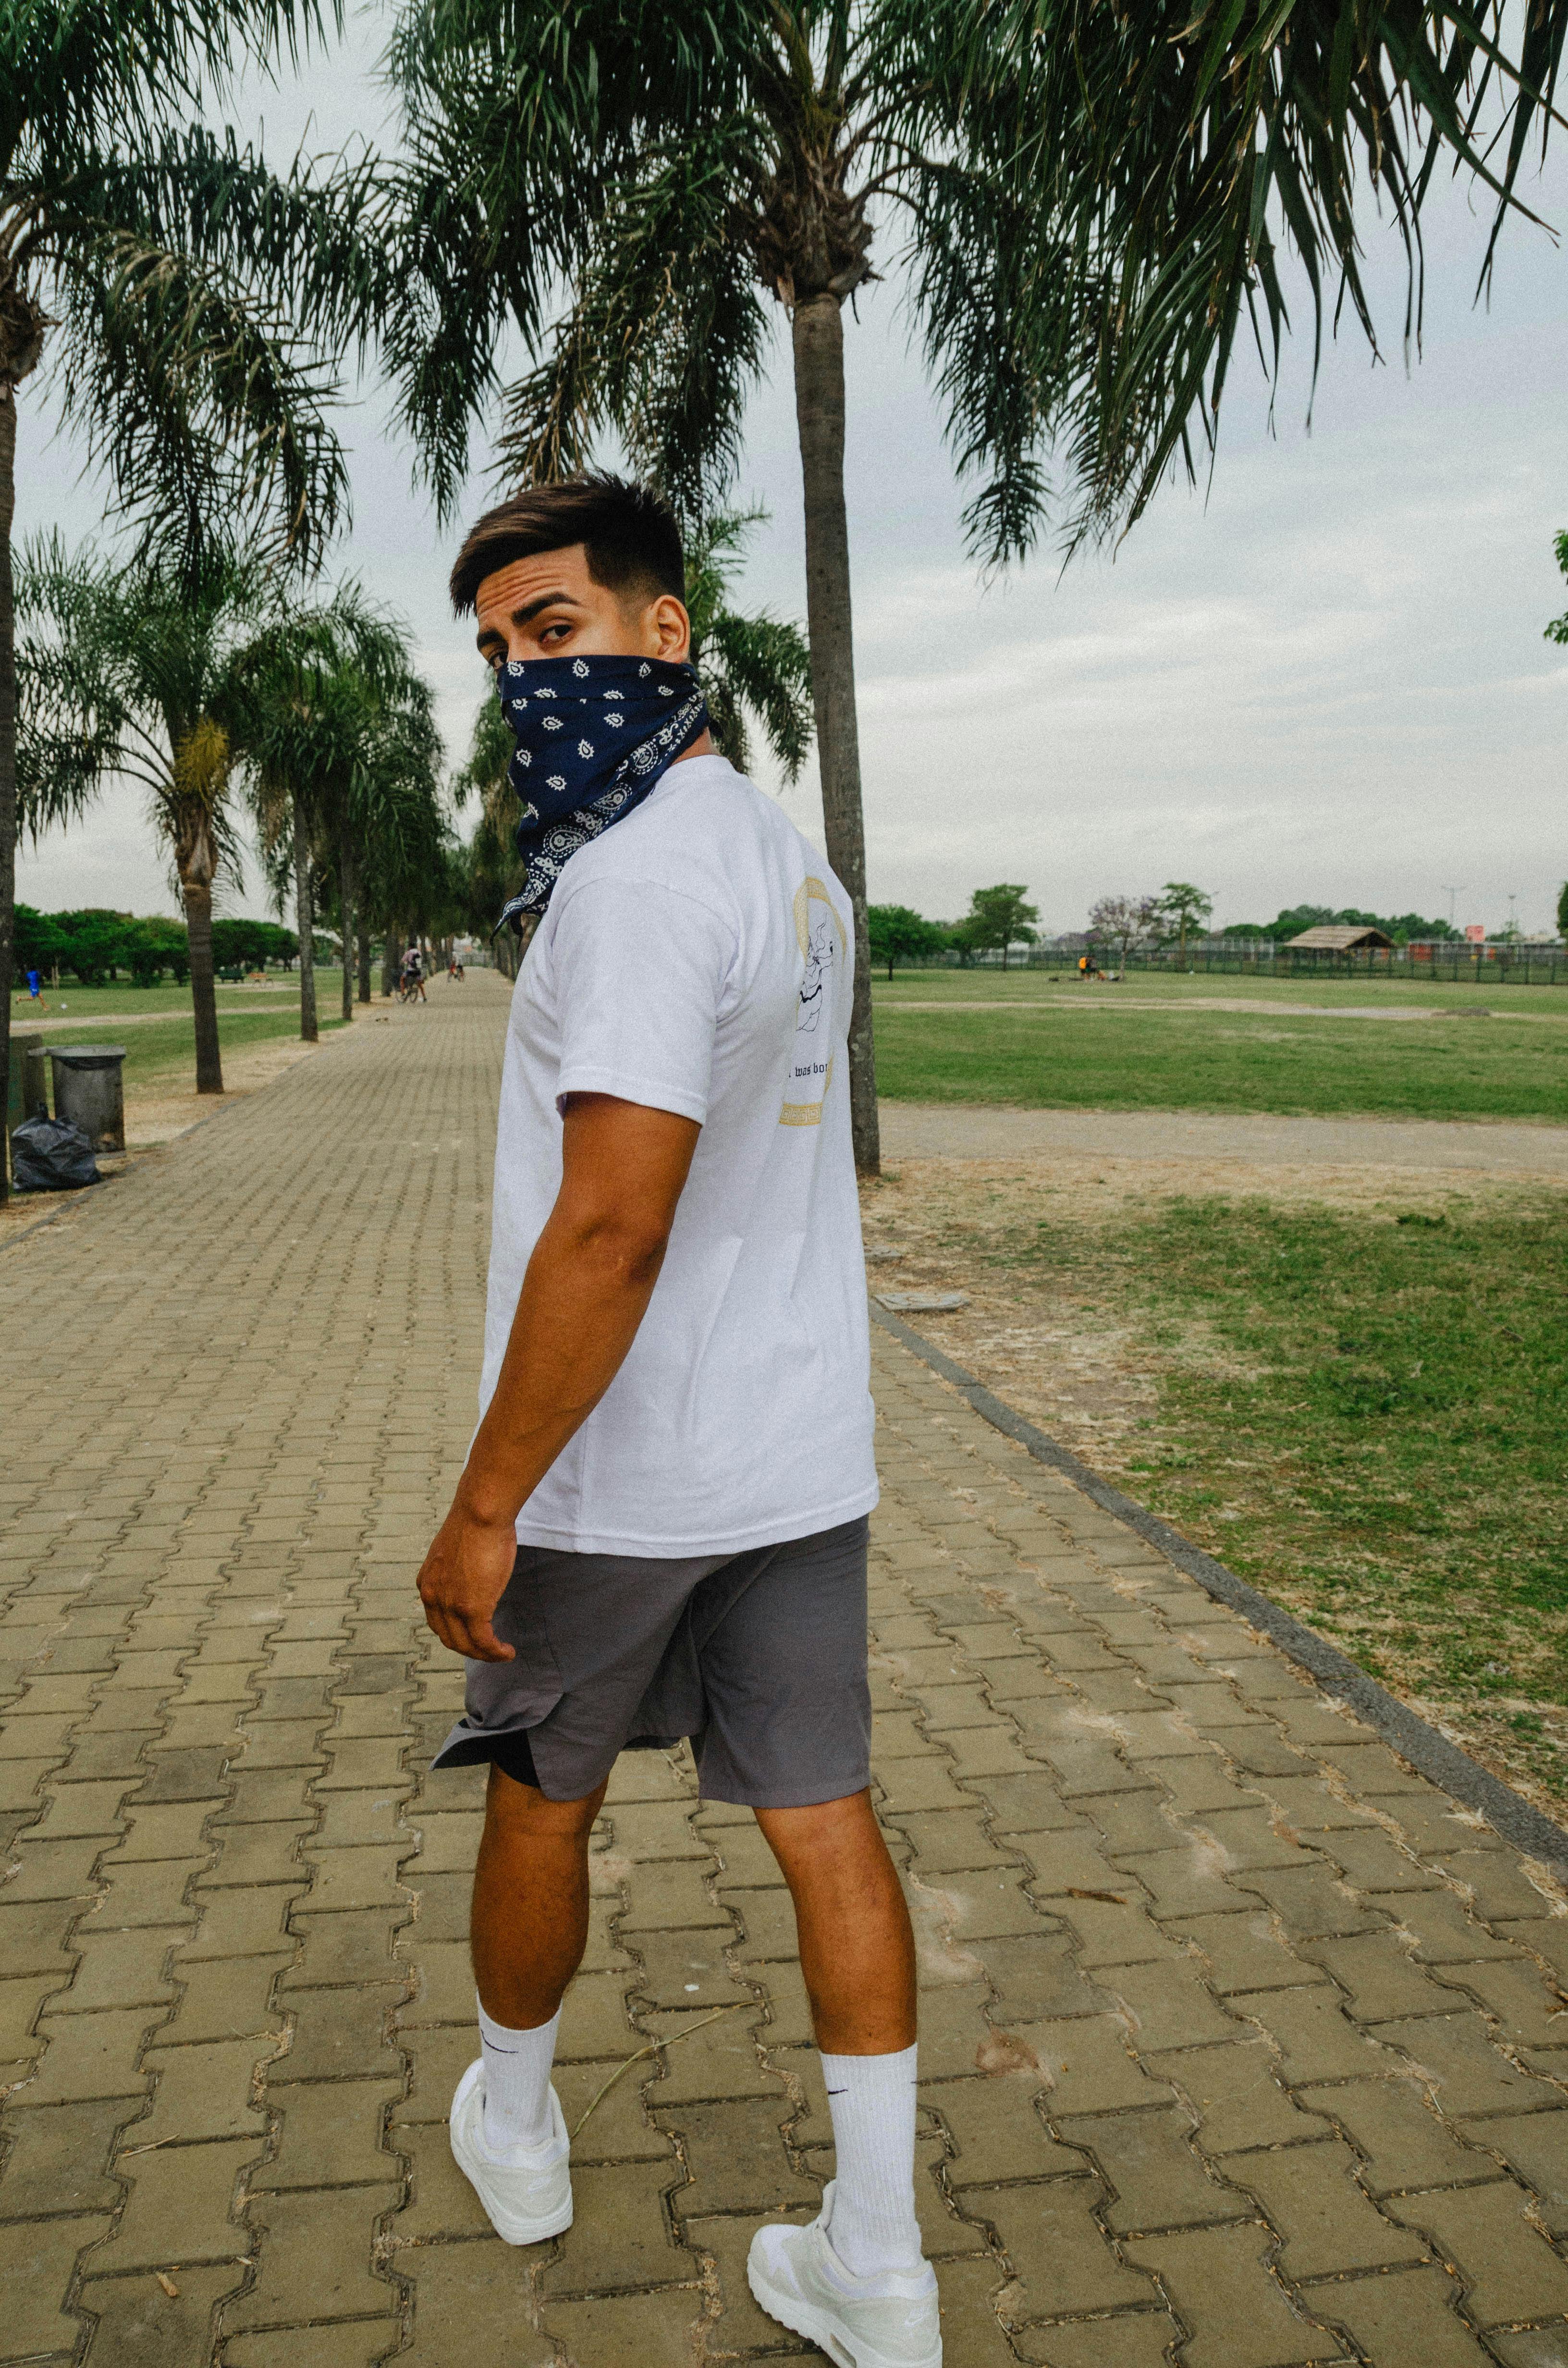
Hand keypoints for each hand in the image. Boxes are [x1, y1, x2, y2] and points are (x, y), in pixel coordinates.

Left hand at [417, 1499, 518, 1661]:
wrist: (481, 1513)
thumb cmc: (476, 1522)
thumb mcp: (457, 1551)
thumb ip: (458, 1569)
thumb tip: (473, 1575)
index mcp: (427, 1583)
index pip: (437, 1620)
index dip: (456, 1632)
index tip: (474, 1634)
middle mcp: (433, 1598)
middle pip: (449, 1638)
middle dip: (470, 1649)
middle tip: (490, 1650)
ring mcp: (451, 1605)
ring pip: (465, 1644)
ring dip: (485, 1655)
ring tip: (502, 1654)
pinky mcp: (472, 1609)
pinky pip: (483, 1641)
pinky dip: (495, 1652)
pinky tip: (507, 1651)